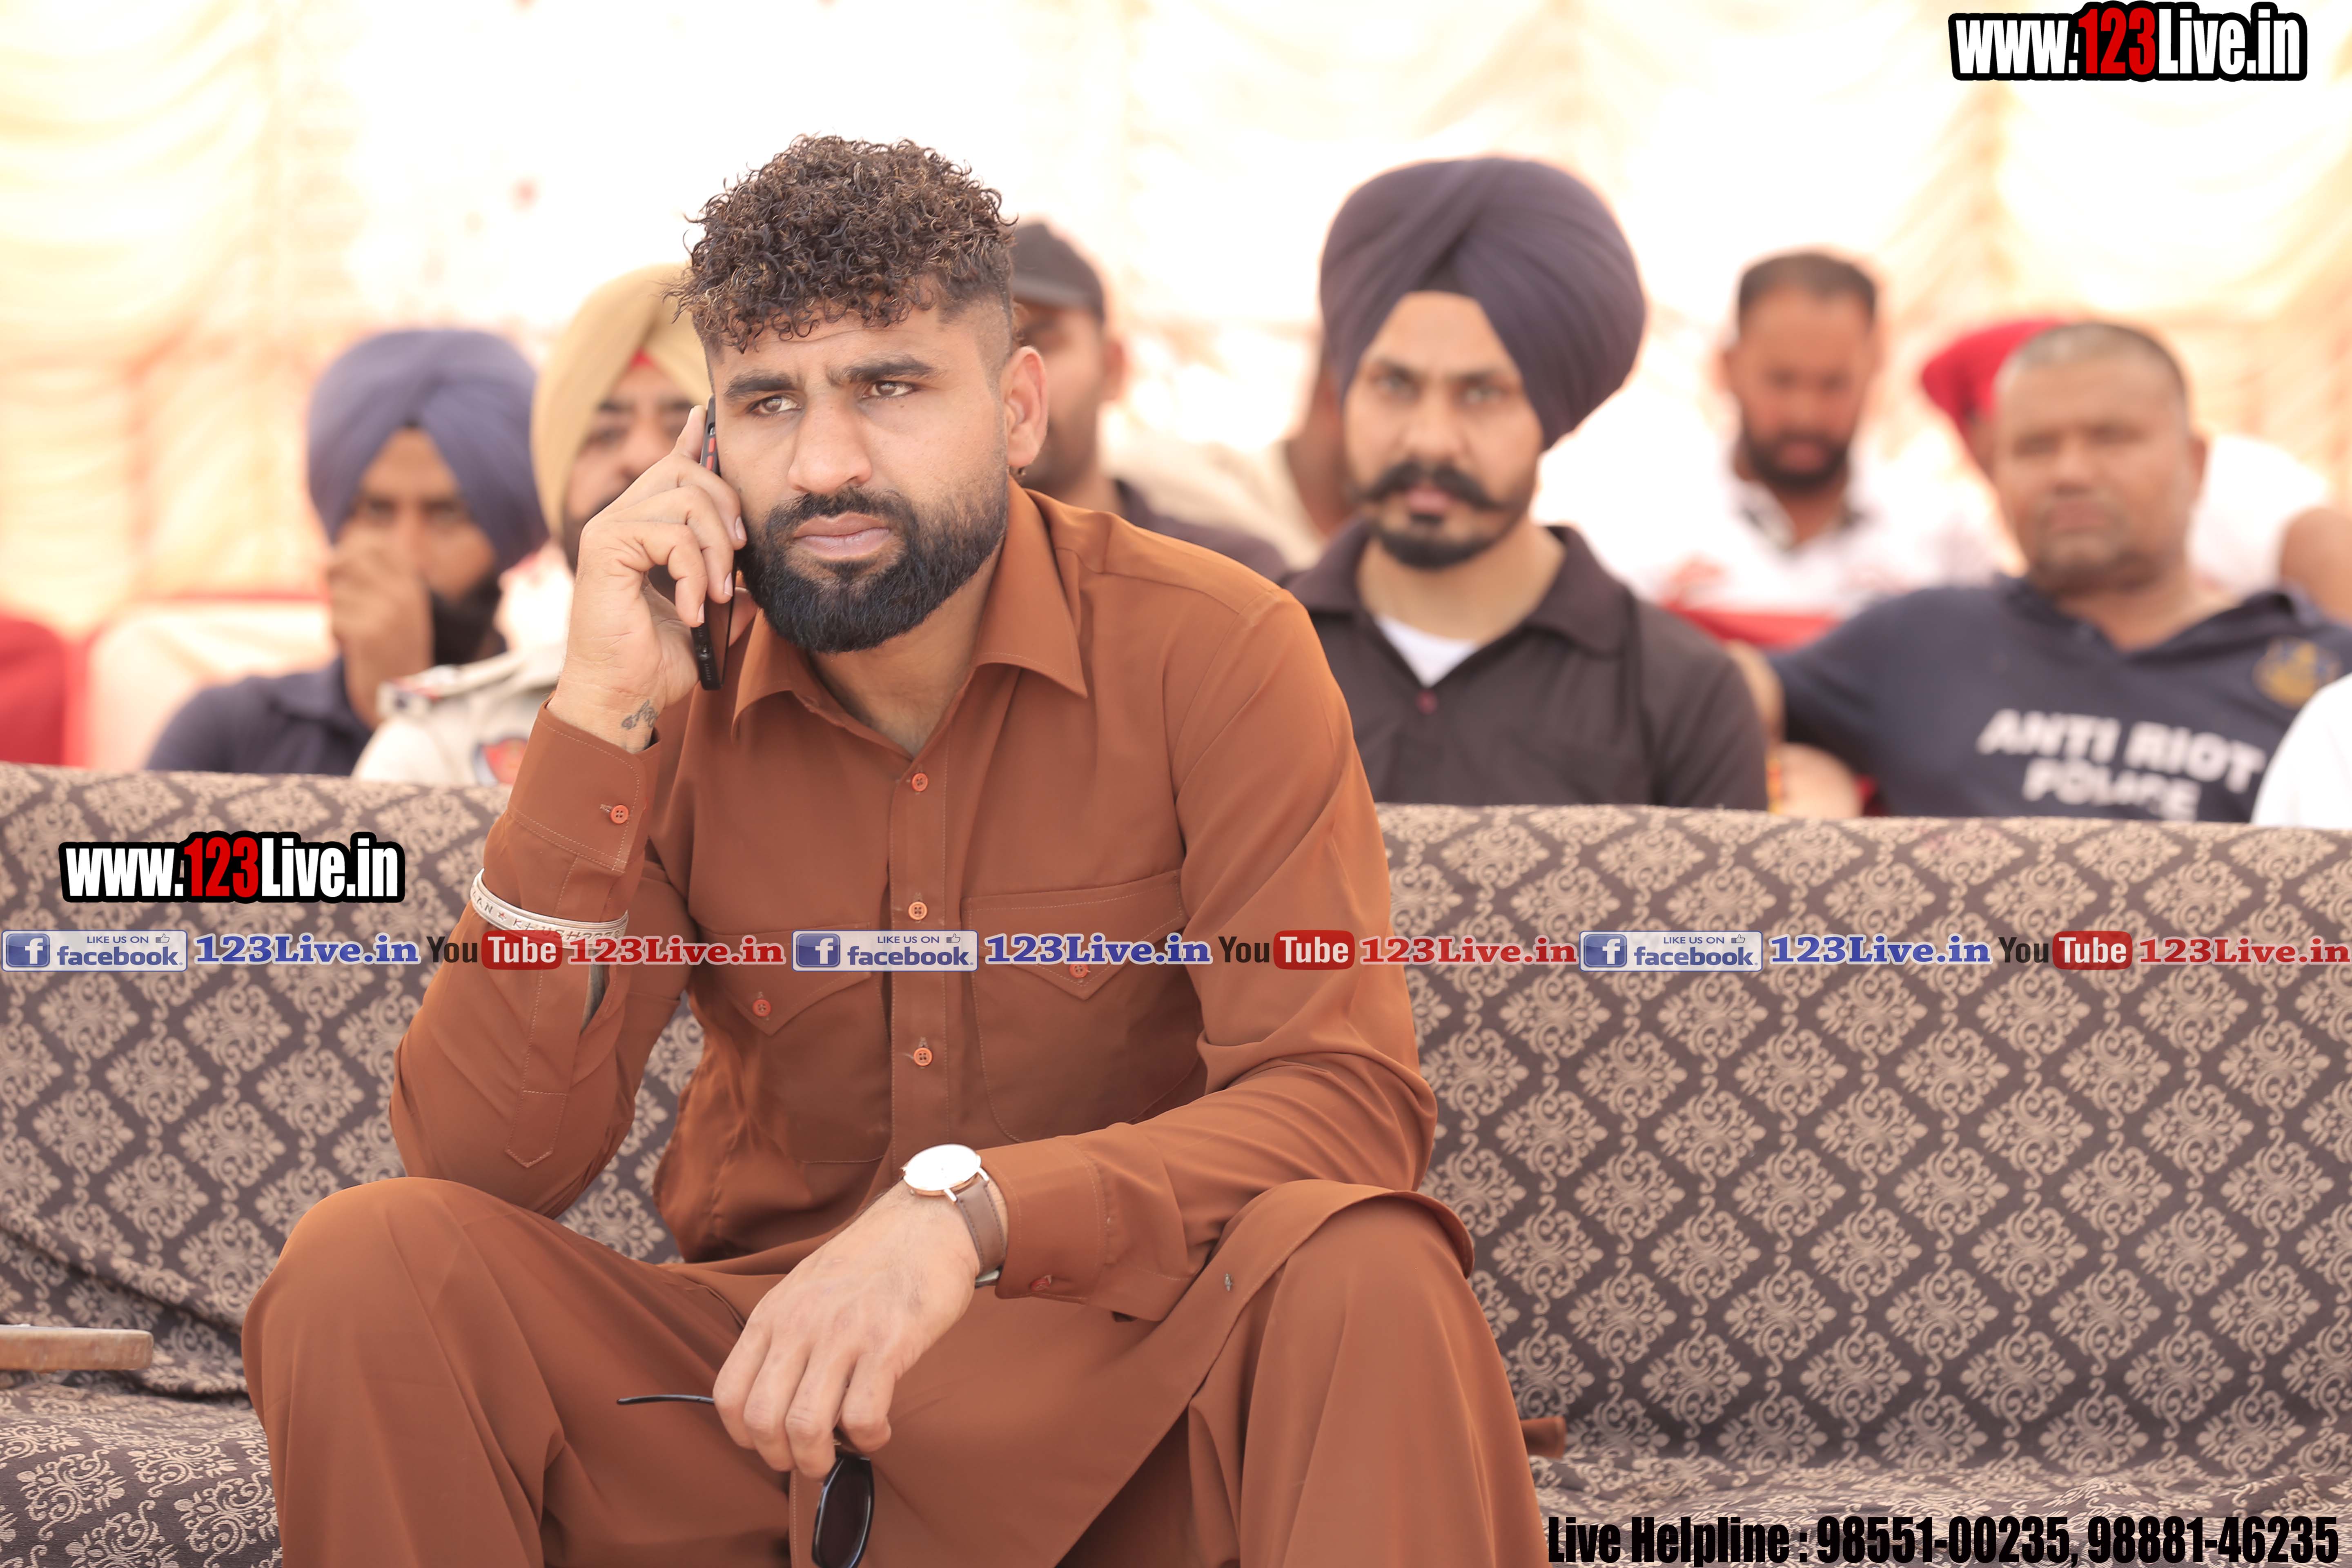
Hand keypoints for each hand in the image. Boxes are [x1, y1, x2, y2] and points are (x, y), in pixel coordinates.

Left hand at [328, 528, 432, 727]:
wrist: (405, 698)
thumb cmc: (391, 651)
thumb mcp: (393, 610)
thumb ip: (368, 582)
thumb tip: (318, 560)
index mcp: (411, 584)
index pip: (375, 543)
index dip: (350, 549)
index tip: (343, 570)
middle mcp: (404, 593)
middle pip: (347, 561)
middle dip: (331, 576)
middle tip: (335, 597)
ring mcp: (388, 612)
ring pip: (336, 593)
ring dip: (336, 613)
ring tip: (354, 633)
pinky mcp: (369, 633)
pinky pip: (334, 619)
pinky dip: (336, 634)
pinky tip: (353, 649)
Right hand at [547, 404, 745, 750]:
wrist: (622, 697)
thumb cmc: (654, 665)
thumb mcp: (706, 622)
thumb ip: (726, 594)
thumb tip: (752, 587)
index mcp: (642, 529)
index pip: (670, 467)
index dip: (693, 440)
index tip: (707, 415)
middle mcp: (620, 519)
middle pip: (691, 474)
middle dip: (729, 513)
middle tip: (734, 568)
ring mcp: (609, 528)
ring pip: (687, 501)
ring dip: (716, 553)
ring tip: (711, 596)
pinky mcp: (605, 546)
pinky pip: (672, 535)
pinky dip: (693, 573)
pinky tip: (692, 609)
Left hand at [712, 1184, 987, 1477]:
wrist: (927, 1222)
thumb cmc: (870, 1261)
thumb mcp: (805, 1286)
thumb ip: (785, 1332)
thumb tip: (776, 1393)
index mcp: (773, 1313)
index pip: (729, 1393)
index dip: (743, 1434)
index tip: (769, 1442)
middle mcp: (799, 1325)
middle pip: (763, 1420)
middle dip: (781, 1457)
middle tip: (807, 1459)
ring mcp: (842, 1334)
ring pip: (806, 1426)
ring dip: (819, 1459)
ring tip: (840, 1453)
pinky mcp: (887, 1344)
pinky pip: (862, 1416)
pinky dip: (868, 1439)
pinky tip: (879, 1431)